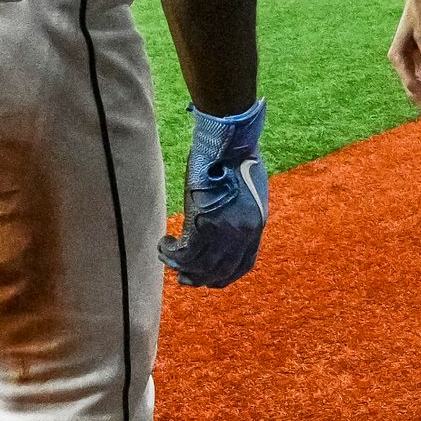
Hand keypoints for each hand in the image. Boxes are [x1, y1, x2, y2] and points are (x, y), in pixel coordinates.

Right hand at [158, 100, 267, 287]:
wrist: (230, 141)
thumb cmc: (236, 155)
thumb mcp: (247, 188)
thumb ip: (239, 209)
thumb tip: (224, 219)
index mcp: (256, 224)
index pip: (243, 264)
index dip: (225, 275)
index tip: (210, 277)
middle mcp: (243, 233)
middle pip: (221, 271)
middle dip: (200, 278)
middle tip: (183, 279)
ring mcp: (225, 231)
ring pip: (200, 266)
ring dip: (181, 266)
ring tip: (167, 256)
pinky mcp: (205, 224)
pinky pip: (185, 253)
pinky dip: (171, 253)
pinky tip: (163, 243)